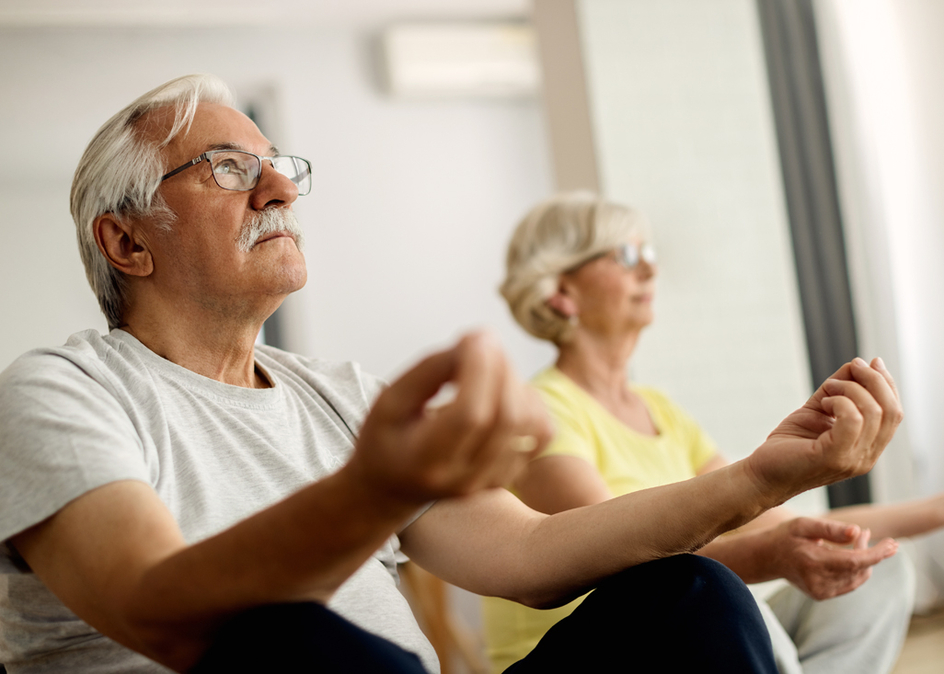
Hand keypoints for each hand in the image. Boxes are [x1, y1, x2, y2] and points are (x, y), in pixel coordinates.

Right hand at [348, 331, 552, 504]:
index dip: (478, 370)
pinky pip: (541, 431)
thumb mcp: (390, 400)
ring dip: (515, 380)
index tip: (473, 336)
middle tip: (480, 340)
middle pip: (505, 416)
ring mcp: (491, 480)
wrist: (392, 488)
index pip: (468, 415)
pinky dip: (530, 401)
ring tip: (487, 365)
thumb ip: (430, 370)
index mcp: (425, 461)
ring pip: (529, 422)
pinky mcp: (510, 475)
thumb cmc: (387, 438)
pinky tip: (503, 391)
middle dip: (500, 367)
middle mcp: (464, 478)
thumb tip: (476, 341)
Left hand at [746, 357, 902, 504]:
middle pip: (892, 411)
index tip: (870, 362)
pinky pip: (852, 420)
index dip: (887, 384)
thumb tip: (856, 365)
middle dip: (875, 380)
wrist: (762, 475)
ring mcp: (853, 460)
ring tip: (828, 389)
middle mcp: (866, 457)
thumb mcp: (818, 411)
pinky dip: (840, 402)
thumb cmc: (788, 445)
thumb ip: (838, 391)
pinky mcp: (834, 458)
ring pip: (874, 413)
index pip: (894, 412)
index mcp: (868, 448)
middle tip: (853, 366)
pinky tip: (823, 403)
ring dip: (851, 389)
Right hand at [762, 517, 896, 599]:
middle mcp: (819, 581)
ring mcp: (821, 591)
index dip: (876, 554)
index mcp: (812, 562)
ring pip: (858, 577)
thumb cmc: (787, 536)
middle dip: (869, 550)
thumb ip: (831, 528)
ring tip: (859, 539)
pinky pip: (851, 583)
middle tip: (866, 533)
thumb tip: (858, 531)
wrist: (768, 558)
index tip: (893, 544)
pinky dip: (856, 569)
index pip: (854, 562)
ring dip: (864, 559)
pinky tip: (851, 554)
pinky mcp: (823, 595)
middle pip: (858, 568)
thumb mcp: (804, 524)